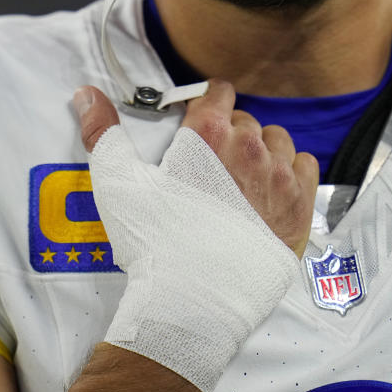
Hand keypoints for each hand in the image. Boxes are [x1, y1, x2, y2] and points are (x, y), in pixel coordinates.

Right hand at [75, 79, 318, 256]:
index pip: (218, 91)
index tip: (200, 118)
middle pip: (245, 121)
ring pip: (277, 142)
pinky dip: (290, 173)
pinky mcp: (299, 206)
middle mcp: (249, 147)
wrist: (195, 300)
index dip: (207, 103)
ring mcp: (279, 177)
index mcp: (208, 133)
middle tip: (211, 165)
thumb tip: (86, 94)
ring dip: (262, 152)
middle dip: (229, 134)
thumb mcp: (119, 183)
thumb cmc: (154, 243)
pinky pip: (305, 166)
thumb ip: (103, 132)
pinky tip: (271, 192)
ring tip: (241, 180)